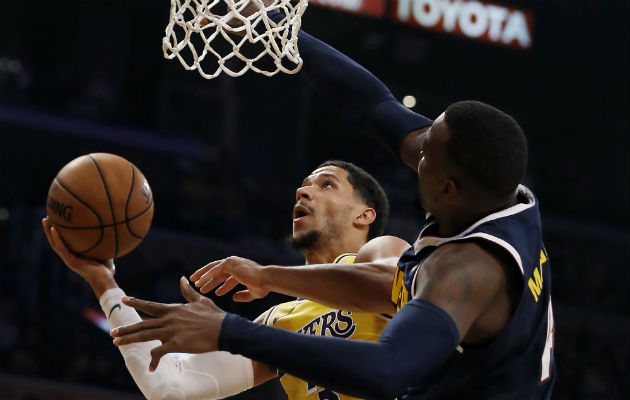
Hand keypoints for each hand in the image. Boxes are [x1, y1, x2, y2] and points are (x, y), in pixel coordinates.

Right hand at [42, 217, 116, 297]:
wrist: (104, 280)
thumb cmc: (106, 269)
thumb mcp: (105, 252)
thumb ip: (106, 243)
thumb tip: (113, 230)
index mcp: (74, 255)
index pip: (62, 243)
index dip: (58, 234)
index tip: (56, 221)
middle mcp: (69, 257)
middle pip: (55, 241)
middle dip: (50, 230)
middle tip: (47, 218)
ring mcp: (68, 259)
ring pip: (54, 244)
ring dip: (49, 232)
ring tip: (46, 220)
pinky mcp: (71, 261)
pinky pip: (62, 248)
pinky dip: (57, 238)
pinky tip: (54, 229)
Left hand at [111, 277, 225, 370]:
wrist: (224, 329)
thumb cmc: (214, 315)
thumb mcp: (200, 300)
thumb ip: (188, 292)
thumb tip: (183, 279)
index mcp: (173, 309)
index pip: (150, 305)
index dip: (136, 302)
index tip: (123, 300)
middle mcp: (169, 319)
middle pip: (143, 323)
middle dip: (126, 328)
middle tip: (112, 331)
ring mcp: (171, 331)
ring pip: (145, 335)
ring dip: (130, 339)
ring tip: (116, 342)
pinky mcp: (176, 344)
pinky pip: (159, 353)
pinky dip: (153, 360)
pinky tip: (150, 367)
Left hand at [190, 256, 269, 301]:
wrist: (266, 280)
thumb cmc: (263, 286)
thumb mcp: (252, 293)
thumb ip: (243, 295)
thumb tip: (234, 298)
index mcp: (242, 271)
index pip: (228, 277)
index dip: (221, 286)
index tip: (215, 293)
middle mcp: (236, 265)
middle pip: (218, 272)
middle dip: (209, 279)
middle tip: (199, 285)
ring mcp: (233, 262)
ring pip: (214, 269)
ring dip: (204, 276)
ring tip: (195, 283)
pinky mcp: (229, 263)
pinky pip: (214, 270)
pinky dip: (206, 275)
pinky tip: (199, 281)